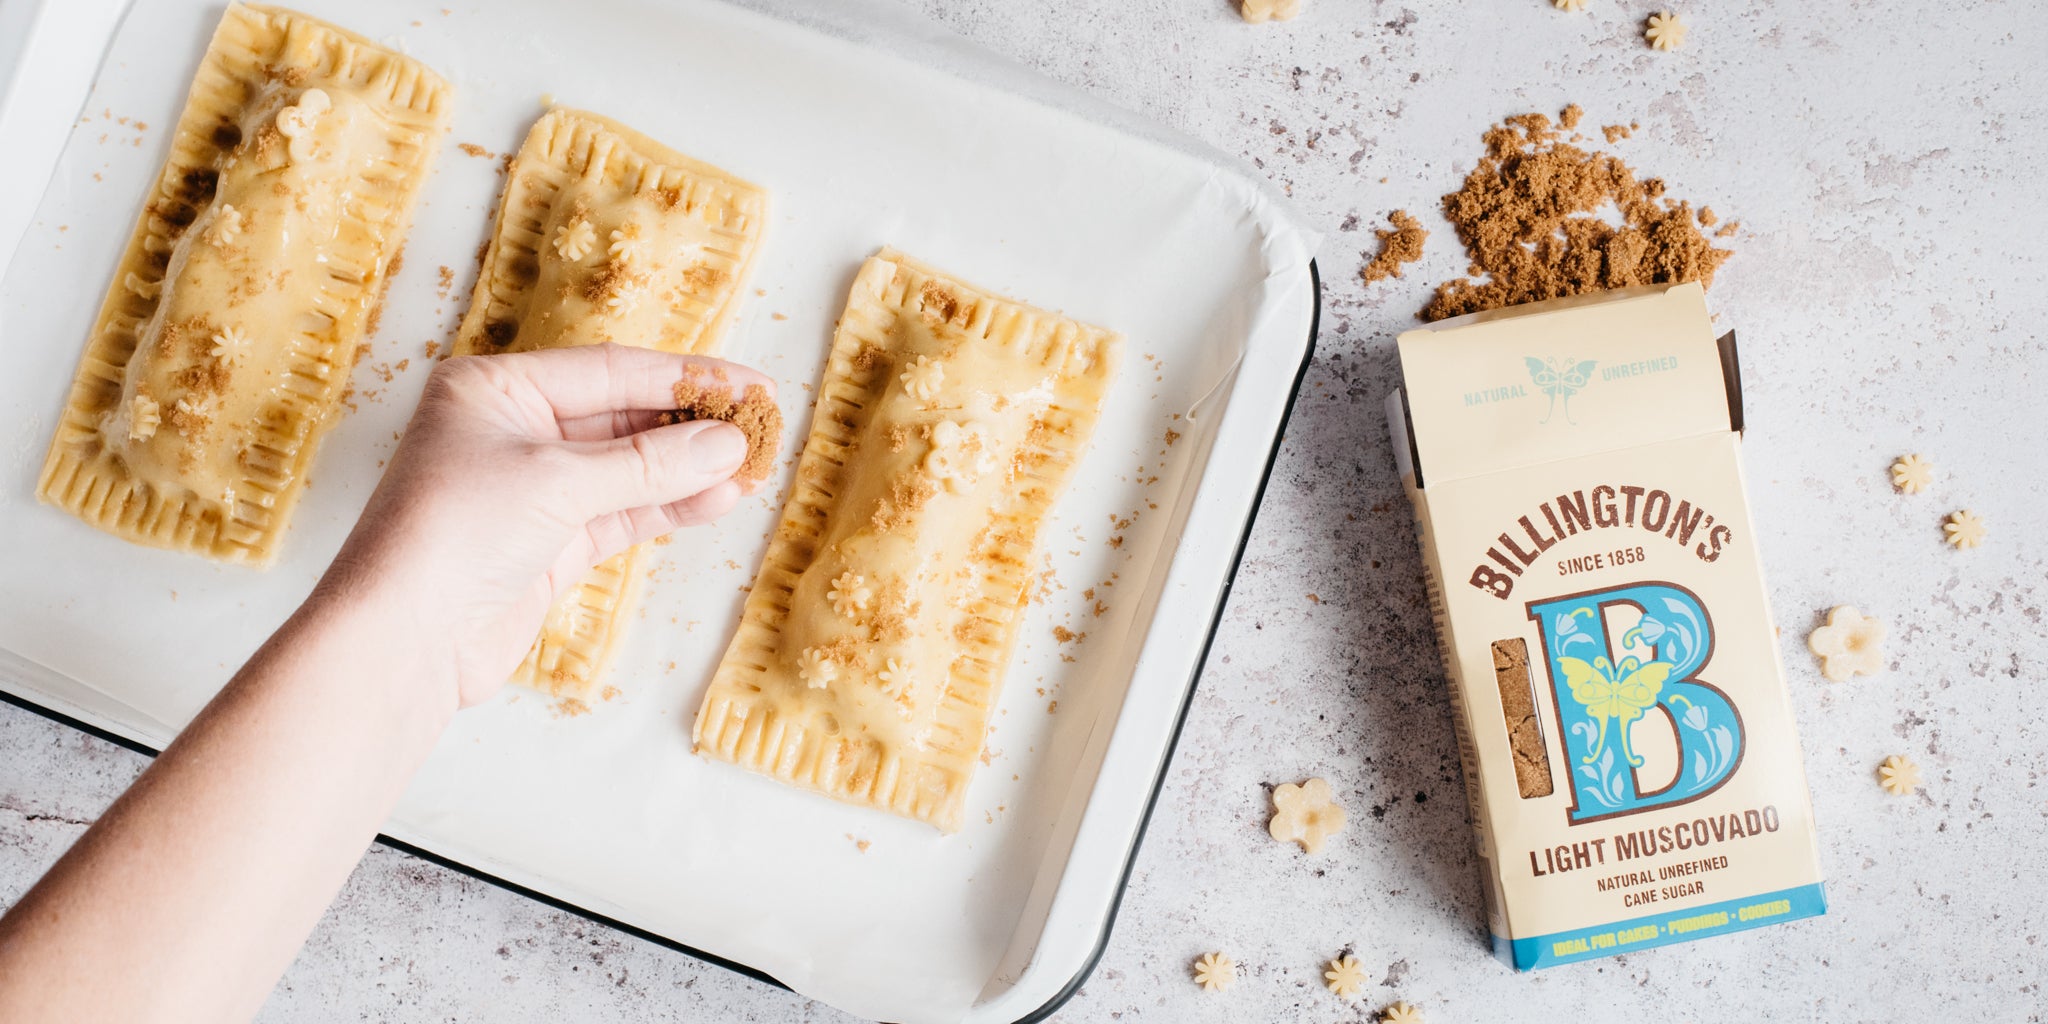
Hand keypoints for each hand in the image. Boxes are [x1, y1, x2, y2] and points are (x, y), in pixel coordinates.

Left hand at [312, 342, 770, 709]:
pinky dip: (670, 507)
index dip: (686, 377)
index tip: (750, 386)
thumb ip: (649, 463)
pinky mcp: (550, 543)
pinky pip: (624, 513)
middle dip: (693, 424)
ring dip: (690, 469)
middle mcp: (513, 431)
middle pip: (623, 416)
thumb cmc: (453, 535)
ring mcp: (533, 489)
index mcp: (496, 389)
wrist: (403, 639)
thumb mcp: (559, 482)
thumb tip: (728, 444)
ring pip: (629, 469)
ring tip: (753, 465)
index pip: (610, 370)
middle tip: (760, 425)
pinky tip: (719, 499)